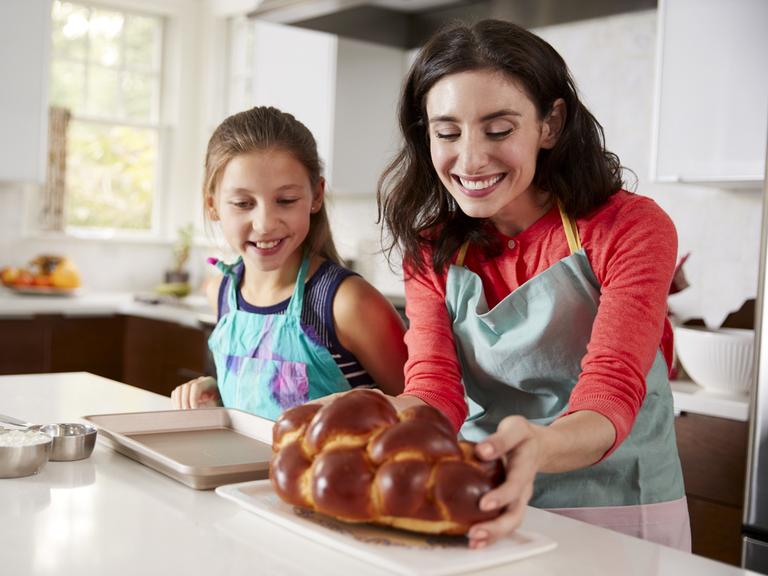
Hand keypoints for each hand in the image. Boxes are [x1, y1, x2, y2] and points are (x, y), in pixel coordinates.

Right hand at [171, 376, 220, 408]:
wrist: (221, 405)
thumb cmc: (220, 406)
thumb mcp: (218, 405)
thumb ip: (209, 407)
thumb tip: (197, 411)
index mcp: (209, 382)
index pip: (196, 386)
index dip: (193, 399)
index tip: (194, 410)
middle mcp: (200, 381)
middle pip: (186, 387)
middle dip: (185, 402)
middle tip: (187, 414)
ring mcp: (192, 384)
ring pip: (179, 390)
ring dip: (178, 402)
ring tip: (182, 413)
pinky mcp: (186, 391)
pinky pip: (176, 394)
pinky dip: (176, 402)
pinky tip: (179, 410)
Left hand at [467, 415, 543, 548]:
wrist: (540, 446)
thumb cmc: (523, 437)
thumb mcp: (514, 428)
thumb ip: (500, 439)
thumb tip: (482, 451)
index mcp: (525, 467)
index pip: (515, 484)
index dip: (501, 496)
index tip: (484, 504)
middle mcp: (524, 488)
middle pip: (516, 513)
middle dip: (497, 527)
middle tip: (474, 533)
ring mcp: (520, 499)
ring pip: (511, 522)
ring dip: (494, 535)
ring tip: (473, 541)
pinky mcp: (512, 504)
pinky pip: (505, 523)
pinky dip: (493, 534)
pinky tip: (475, 540)